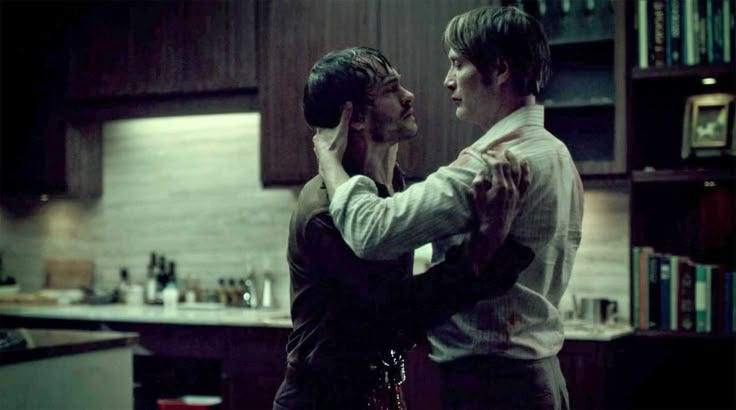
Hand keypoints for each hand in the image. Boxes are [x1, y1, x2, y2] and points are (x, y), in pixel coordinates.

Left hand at [313, 102, 351, 173]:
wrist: (329, 164)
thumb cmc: (334, 146)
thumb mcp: (342, 130)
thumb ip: (345, 117)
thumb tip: (348, 103)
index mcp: (319, 132)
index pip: (319, 123)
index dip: (324, 122)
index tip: (328, 120)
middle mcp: (316, 140)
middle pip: (319, 134)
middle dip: (325, 133)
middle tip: (332, 132)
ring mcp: (317, 150)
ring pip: (319, 143)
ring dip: (324, 142)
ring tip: (331, 142)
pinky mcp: (320, 158)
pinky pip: (321, 153)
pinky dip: (325, 152)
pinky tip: (329, 153)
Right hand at [467, 150, 529, 275]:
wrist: (493, 232)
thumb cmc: (483, 216)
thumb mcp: (477, 199)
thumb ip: (479, 183)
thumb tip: (482, 172)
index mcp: (500, 187)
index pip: (497, 166)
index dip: (490, 158)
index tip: (483, 154)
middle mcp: (511, 188)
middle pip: (507, 167)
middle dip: (500, 157)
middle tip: (493, 151)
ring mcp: (517, 193)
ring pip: (518, 172)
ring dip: (513, 160)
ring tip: (509, 152)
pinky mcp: (519, 198)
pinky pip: (526, 182)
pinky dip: (526, 172)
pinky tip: (526, 164)